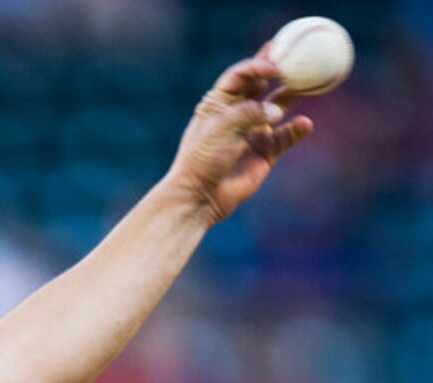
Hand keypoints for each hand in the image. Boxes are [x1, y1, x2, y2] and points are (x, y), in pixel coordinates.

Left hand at [166, 51, 313, 224]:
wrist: (200, 197)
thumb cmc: (203, 158)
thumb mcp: (222, 128)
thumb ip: (249, 113)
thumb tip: (277, 111)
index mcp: (220, 103)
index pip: (241, 75)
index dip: (258, 64)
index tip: (275, 63)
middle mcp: (238, 113)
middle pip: (263, 83)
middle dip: (281, 68)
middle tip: (300, 55)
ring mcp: (253, 131)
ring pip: (279, 106)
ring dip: (294, 93)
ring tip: (311, 83)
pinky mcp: (265, 152)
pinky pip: (286, 136)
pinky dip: (297, 130)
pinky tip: (305, 124)